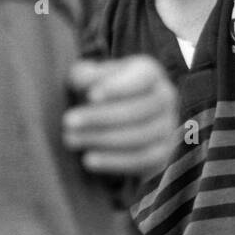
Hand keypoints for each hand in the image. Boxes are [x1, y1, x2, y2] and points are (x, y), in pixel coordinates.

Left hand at [64, 56, 177, 175]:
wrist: (112, 121)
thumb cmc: (97, 92)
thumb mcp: (89, 77)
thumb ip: (84, 75)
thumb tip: (84, 82)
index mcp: (149, 73)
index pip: (143, 76)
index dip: (119, 87)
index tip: (91, 96)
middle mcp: (165, 96)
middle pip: (139, 109)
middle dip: (101, 117)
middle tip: (67, 122)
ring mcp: (166, 126)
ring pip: (140, 135)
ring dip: (102, 139)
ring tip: (70, 140)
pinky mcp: (162, 152)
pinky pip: (143, 159)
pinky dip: (114, 161)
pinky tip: (88, 160)